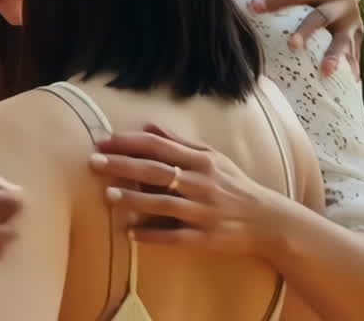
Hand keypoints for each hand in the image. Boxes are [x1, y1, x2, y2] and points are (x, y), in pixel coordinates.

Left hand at [89, 124, 285, 259]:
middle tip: (93, 162)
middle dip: (123, 166)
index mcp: (200, 161)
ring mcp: (203, 212)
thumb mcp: (212, 158)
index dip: (128, 142)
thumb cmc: (234, 185)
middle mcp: (200, 184)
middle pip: (156, 172)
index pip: (158, 146)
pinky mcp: (206, 238)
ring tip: (108, 195)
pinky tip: (130, 233)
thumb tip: (147, 125)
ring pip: (164, 204)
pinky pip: (176, 237)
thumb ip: (179, 142)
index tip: (101, 140)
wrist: (269, 222)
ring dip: (135, 200)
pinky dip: (153, 235)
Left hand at [249, 0, 363, 78]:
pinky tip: (351, 81)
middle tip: (291, 45)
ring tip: (324, 71)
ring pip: (342, 39)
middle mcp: (340, 1)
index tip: (253, 7)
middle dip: (306, 30)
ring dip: (333, 55)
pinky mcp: (358, 37)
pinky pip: (355, 54)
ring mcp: (352, 21)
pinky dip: (351, 67)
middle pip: (320, 16)